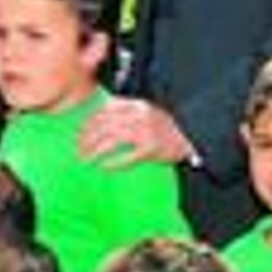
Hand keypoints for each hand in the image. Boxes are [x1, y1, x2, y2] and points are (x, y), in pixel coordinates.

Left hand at [79, 97, 195, 167]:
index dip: (89, 123)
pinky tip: (104, 167)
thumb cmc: (166, 125)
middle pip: (104, 125)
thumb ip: (125, 110)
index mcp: (136, 104)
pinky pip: (127, 157)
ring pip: (112, 140)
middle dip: (87, 138)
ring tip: (85, 158)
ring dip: (95, 150)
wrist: (192, 135)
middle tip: (79, 149)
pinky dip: (114, 162)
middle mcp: (139, 116)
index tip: (80, 133)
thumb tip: (98, 116)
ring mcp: (146, 132)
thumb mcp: (145, 110)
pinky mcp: (151, 149)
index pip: (104, 111)